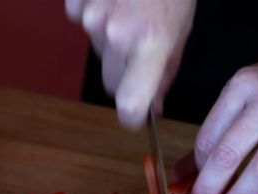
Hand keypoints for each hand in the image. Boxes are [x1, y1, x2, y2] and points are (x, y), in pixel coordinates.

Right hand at [65, 0, 195, 129]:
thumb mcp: (180, 32)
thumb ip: (164, 73)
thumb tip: (151, 107)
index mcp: (150, 44)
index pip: (130, 104)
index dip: (132, 117)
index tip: (136, 117)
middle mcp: (117, 33)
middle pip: (111, 82)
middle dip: (125, 74)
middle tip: (141, 49)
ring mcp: (92, 17)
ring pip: (98, 53)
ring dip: (111, 43)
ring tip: (130, 15)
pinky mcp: (77, 4)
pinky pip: (83, 26)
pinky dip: (95, 19)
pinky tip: (113, 1)